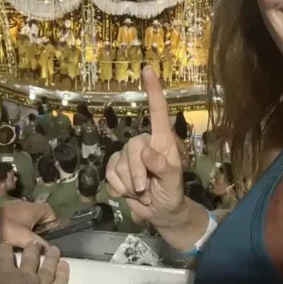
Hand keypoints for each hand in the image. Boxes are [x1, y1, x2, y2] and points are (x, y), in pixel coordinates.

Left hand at [0, 200, 54, 247]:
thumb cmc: (5, 228)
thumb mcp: (24, 238)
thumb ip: (39, 243)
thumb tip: (50, 249)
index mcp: (35, 208)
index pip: (52, 214)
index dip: (53, 226)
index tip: (49, 239)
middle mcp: (28, 205)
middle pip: (41, 218)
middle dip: (41, 230)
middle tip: (38, 244)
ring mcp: (17, 208)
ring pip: (30, 220)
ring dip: (30, 231)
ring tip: (27, 244)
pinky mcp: (8, 213)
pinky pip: (20, 221)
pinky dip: (20, 229)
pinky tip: (15, 240)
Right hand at [0, 243, 68, 283]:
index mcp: (5, 275)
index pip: (4, 257)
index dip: (5, 249)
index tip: (6, 243)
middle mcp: (25, 275)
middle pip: (30, 258)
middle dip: (32, 249)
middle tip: (34, 243)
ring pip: (48, 267)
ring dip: (51, 257)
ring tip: (54, 249)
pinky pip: (60, 282)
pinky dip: (63, 273)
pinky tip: (65, 265)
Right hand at [105, 66, 186, 228]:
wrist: (160, 214)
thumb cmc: (172, 194)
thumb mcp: (173, 184)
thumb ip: (163, 168)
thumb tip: (146, 152)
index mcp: (162, 141)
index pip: (158, 112)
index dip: (153, 90)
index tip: (148, 69)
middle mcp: (144, 143)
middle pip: (132, 147)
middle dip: (136, 172)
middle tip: (145, 190)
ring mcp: (128, 155)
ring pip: (119, 162)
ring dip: (128, 183)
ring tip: (142, 192)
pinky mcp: (116, 167)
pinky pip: (110, 172)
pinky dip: (118, 187)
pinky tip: (127, 193)